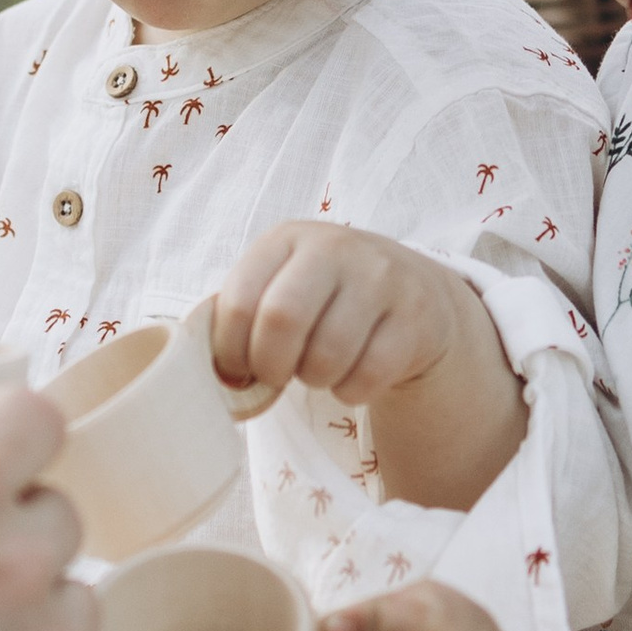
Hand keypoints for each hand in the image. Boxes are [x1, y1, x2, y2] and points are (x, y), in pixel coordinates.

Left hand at [211, 222, 525, 512]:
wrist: (410, 292)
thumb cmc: (323, 298)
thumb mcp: (280, 285)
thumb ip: (243, 317)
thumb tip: (216, 375)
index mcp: (287, 239)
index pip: (239, 301)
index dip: (229, 351)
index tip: (236, 369)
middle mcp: (335, 248)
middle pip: (282, 320)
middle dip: (270, 366)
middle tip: (276, 376)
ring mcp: (381, 279)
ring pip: (327, 355)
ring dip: (313, 380)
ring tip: (317, 368)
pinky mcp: (415, 318)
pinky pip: (368, 376)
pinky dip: (351, 391)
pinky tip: (351, 374)